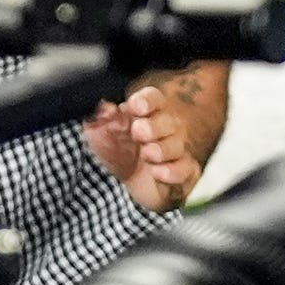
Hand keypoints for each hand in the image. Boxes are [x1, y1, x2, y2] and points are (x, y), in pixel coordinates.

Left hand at [84, 75, 206, 212]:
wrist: (127, 185)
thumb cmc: (116, 154)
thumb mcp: (99, 136)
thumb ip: (100, 120)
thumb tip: (105, 108)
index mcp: (145, 114)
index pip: (153, 99)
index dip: (146, 101)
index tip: (134, 107)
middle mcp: (163, 130)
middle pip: (167, 121)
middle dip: (154, 126)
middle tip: (138, 131)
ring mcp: (174, 151)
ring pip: (176, 146)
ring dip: (162, 149)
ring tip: (147, 154)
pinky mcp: (182, 173)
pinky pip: (185, 170)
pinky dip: (173, 172)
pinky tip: (157, 173)